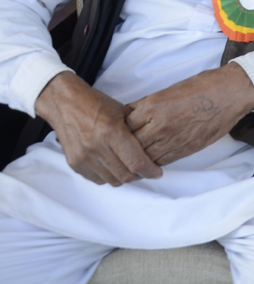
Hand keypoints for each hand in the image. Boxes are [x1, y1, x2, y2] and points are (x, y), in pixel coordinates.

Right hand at [34, 72, 161, 185]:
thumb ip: (138, 130)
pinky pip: (97, 179)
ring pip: (112, 180)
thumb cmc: (97, 105)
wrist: (66, 104)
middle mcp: (96, 146)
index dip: (150, 170)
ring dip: (125, 177)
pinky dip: (109, 176)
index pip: (136, 162)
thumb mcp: (124, 111)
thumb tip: (156, 146)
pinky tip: (115, 166)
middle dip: (140, 175)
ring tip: (131, 168)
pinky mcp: (74, 164)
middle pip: (125, 175)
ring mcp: (83, 157)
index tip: (157, 171)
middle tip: (147, 170)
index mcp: (111, 131)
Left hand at [125, 63, 253, 166]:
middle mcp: (159, 125)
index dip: (120, 128)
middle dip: (125, 145)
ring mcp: (172, 139)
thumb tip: (133, 114)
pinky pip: (161, 161)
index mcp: (152, 106)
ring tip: (132, 158)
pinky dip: (154, 161)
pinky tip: (151, 160)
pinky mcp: (185, 149)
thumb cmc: (203, 86)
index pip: (124, 124)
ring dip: (138, 157)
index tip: (119, 130)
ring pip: (143, 156)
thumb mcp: (169, 89)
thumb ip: (149, 104)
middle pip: (130, 143)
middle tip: (121, 148)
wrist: (231, 92)